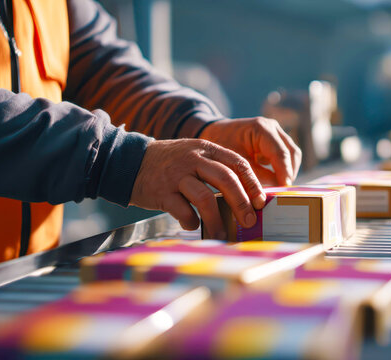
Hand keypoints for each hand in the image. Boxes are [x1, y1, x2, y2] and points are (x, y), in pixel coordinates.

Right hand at [130, 139, 265, 238]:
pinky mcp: (162, 192)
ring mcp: (177, 175)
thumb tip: (247, 197)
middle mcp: (193, 159)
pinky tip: (192, 224)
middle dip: (241, 203)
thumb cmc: (171, 164)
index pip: (237, 163)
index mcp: (206, 149)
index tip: (260, 202)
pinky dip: (191, 221)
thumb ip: (217, 169)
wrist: (129, 161)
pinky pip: (182, 211)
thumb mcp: (195, 155)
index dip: (252, 184)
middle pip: (226, 180)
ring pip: (205, 198)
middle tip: (249, 221)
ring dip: (217, 220)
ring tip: (221, 234)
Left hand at [199, 117, 301, 185]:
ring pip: (292, 156)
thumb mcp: (234, 162)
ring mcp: (276, 133)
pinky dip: (282, 170)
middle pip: (292, 154)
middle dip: (288, 174)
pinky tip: (273, 181)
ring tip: (277, 189)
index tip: (283, 189)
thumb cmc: (220, 144)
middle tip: (281, 192)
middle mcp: (272, 128)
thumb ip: (252, 178)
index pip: (280, 153)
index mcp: (261, 128)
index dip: (284, 173)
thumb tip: (268, 194)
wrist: (213, 133)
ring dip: (287, 172)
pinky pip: (286, 157)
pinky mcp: (275, 141)